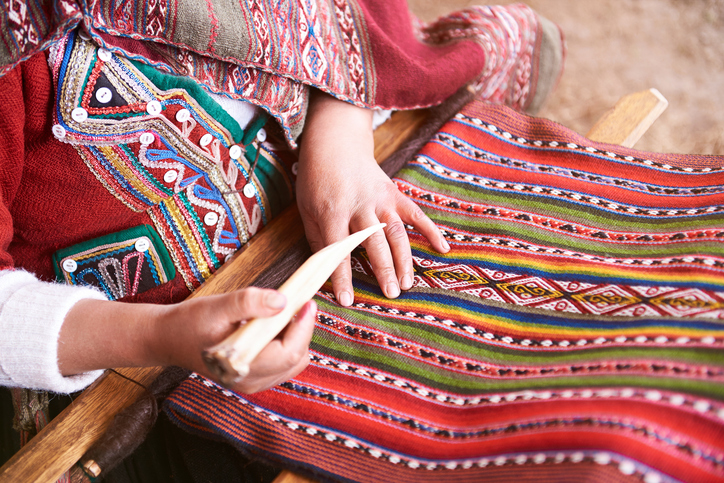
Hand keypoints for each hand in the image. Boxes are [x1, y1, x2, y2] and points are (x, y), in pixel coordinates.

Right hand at [60, 288, 316, 393]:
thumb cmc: (189, 322)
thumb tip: (283, 301)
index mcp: (244, 367)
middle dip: (302, 330)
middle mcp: (251, 382)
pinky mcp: (252, 378)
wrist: (166, 338)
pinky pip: (281, 362)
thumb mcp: (218, 306)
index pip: (289, 352)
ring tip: (287, 311)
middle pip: (296, 358)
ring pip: (292, 362)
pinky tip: (275, 323)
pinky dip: (285, 342)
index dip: (304, 327)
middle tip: (300, 302)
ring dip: (295, 336)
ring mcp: (252, 383)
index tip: (308, 302)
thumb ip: (250, 303)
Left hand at [296, 91, 448, 305]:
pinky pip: (415, 214)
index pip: (338, 251)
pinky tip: (442, 248)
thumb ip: (318, 240)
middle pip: (373, 243)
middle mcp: (359, 207)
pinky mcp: (394, 193)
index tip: (348, 301)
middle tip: (391, 294)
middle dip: (383, 270)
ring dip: (404, 259)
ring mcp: (380, 199)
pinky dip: (430, 230)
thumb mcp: (307, 210)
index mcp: (332, 213)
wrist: (334, 143)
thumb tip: (328, 271)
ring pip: (396, 232)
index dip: (343, 278)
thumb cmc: (316, 181)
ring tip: (407, 283)